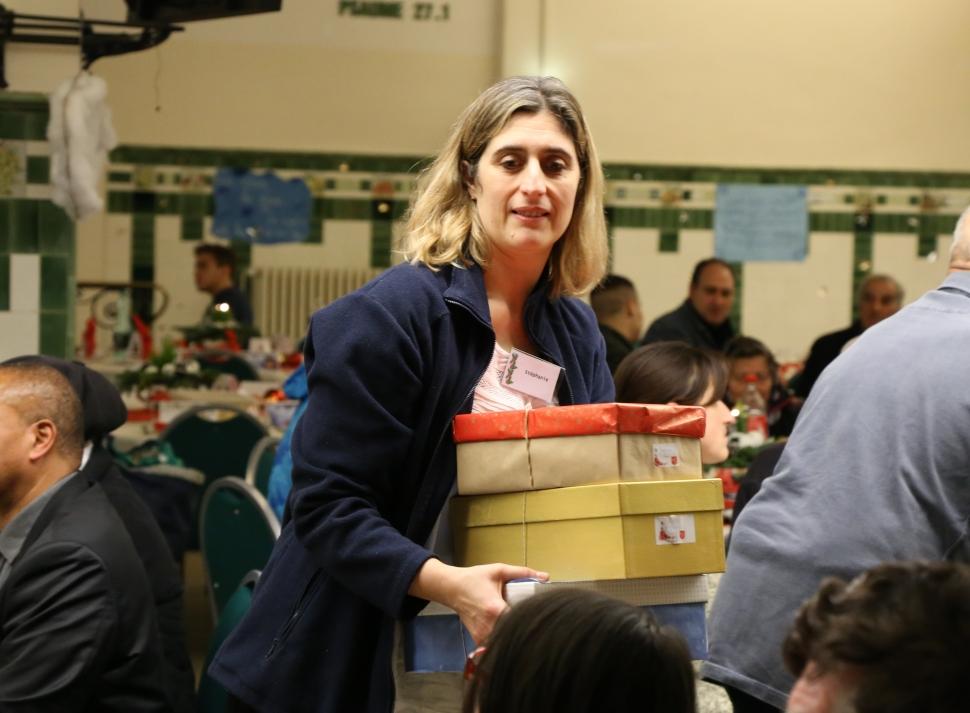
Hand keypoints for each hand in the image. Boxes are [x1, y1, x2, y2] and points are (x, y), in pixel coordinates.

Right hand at [409, 559, 547, 642]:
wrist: (452, 588)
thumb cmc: (474, 579)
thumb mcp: (498, 570)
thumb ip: (522, 572)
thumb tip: (545, 576)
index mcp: (495, 609)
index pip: (518, 622)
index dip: (531, 622)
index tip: (541, 620)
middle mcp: (488, 625)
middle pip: (513, 635)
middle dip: (524, 631)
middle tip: (536, 626)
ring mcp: (482, 635)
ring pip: (503, 643)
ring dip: (513, 637)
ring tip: (522, 629)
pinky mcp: (478, 639)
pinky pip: (494, 645)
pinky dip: (503, 640)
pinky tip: (509, 632)